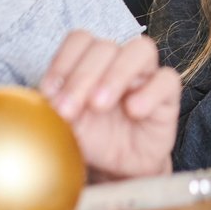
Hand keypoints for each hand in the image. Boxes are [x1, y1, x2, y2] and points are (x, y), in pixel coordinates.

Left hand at [42, 33, 178, 177]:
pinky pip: (167, 80)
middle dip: (82, 77)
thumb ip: (54, 106)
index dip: (63, 61)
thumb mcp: (65, 124)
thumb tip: (43, 97)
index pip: (80, 40)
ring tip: (99, 105)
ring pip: (141, 50)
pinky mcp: (167, 96)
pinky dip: (149, 93)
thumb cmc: (92, 139)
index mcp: (91, 61)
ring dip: (116, 74)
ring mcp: (146, 76)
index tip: (49, 92)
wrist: (118, 170)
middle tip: (68, 110)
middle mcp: (119, 62)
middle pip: (105, 46)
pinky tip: (133, 111)